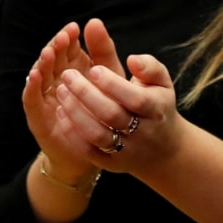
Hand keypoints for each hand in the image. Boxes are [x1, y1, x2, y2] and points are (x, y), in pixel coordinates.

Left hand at [51, 21, 183, 175]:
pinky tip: (61, 112)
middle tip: (68, 75)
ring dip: (75, 112)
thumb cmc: (157, 106)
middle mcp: (143, 133)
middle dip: (86, 94)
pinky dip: (72, 132)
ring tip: (61, 91)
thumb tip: (132, 59)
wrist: (162, 149)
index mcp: (157, 110)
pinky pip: (87, 151)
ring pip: (96, 134)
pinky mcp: (110, 163)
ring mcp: (126, 150)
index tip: (93, 68)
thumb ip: (149, 66)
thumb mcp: (162, 83)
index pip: (135, 98)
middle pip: (111, 115)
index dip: (113, 84)